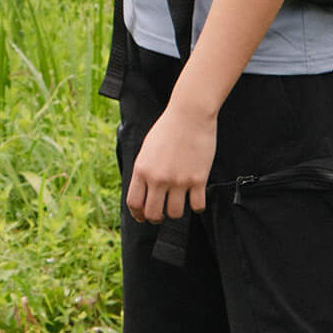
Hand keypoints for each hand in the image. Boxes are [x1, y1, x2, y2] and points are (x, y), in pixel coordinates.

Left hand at [126, 100, 217, 223]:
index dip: (137, 214)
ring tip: (178, 203)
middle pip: (153, 214)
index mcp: (142, 170)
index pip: (134, 203)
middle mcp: (158, 178)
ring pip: (175, 214)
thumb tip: (143, 191)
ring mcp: (179, 180)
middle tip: (161, 214)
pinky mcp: (198, 179)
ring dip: (176, 212)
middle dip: (156, 218)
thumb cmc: (168, 129)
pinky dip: (197, 206)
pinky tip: (195, 199)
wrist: (189, 115)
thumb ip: (144, 171)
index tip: (142, 216)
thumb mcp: (147, 149)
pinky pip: (197, 206)